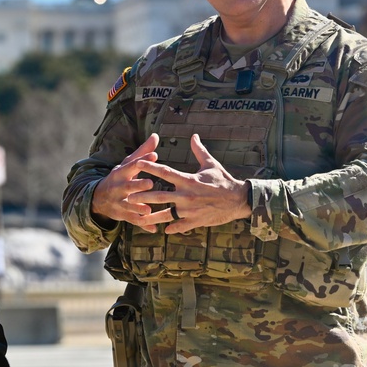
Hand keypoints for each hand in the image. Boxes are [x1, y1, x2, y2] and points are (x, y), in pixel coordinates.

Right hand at [90, 134, 169, 231]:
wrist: (99, 198)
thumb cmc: (120, 177)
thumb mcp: (127, 164)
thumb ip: (142, 152)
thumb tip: (156, 136)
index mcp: (121, 173)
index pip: (131, 165)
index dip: (142, 160)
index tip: (154, 156)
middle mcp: (118, 187)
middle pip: (128, 186)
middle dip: (137, 186)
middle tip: (150, 184)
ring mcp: (119, 202)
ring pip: (129, 206)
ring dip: (138, 208)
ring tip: (149, 210)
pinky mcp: (121, 215)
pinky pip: (133, 220)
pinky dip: (143, 225)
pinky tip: (153, 229)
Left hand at [135, 134, 250, 233]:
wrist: (238, 200)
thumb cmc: (224, 180)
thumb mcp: (211, 164)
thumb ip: (199, 150)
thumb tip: (193, 136)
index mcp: (188, 180)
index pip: (164, 172)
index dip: (150, 167)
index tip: (137, 164)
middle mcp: (186, 195)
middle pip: (159, 196)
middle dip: (142, 196)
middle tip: (128, 197)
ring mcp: (190, 210)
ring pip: (166, 214)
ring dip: (151, 216)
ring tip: (138, 217)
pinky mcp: (195, 221)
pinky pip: (179, 226)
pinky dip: (171, 228)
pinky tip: (162, 230)